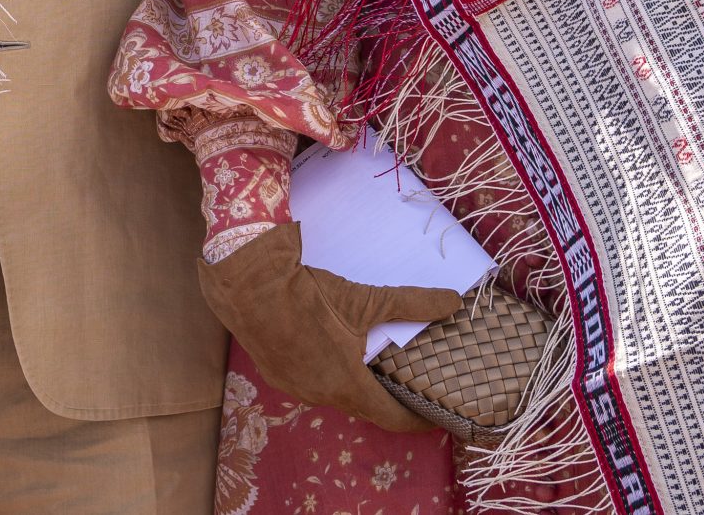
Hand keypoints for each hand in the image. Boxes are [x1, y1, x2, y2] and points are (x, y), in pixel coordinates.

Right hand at [196, 222, 460, 432]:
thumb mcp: (366, 300)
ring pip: (335, 393)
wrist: (250, 283)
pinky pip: (311, 381)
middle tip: (410, 384)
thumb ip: (412, 303)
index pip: (390, 417)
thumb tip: (454, 302)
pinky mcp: (275, 371)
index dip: (416, 419)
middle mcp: (319, 395)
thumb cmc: (310, 296)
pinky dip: (329, 373)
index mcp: (345, 386)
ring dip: (355, 384)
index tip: (435, 416)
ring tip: (375, 366)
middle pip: (363, 405)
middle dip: (387, 398)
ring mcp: (293, 386)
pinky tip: (333, 351)